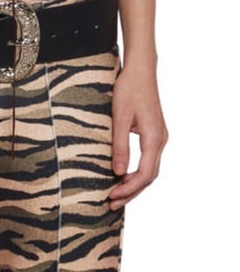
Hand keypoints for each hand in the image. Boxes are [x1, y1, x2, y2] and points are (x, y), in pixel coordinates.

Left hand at [109, 61, 167, 209]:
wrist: (141, 69)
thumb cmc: (129, 88)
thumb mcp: (120, 116)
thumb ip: (119, 145)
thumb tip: (117, 172)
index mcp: (154, 138)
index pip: (144, 174)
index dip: (128, 189)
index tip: (111, 196)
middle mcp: (161, 140)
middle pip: (149, 176)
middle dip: (131, 192)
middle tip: (111, 203)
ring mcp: (159, 136)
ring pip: (150, 169)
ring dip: (134, 183)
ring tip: (116, 194)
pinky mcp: (154, 132)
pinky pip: (148, 159)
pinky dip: (137, 172)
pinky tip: (124, 175)